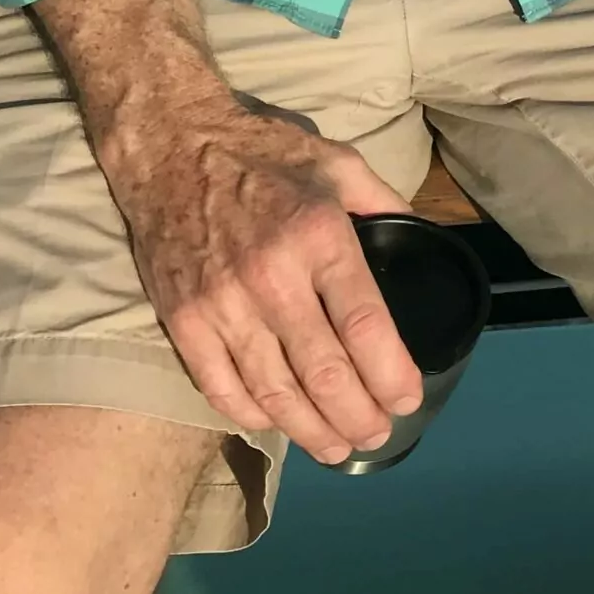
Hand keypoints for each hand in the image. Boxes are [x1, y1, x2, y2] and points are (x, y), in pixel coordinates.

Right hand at [106, 95, 423, 462]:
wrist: (171, 146)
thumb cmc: (262, 153)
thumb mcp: (338, 163)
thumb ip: (383, 204)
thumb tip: (421, 240)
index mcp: (319, 236)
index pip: (365, 326)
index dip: (391, 374)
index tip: (408, 399)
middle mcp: (272, 277)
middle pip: (324, 372)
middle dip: (358, 415)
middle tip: (377, 435)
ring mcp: (223, 304)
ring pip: (274, 392)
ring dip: (311, 430)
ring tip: (338, 448)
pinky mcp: (183, 321)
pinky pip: (221, 388)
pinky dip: (252, 415)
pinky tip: (277, 424)